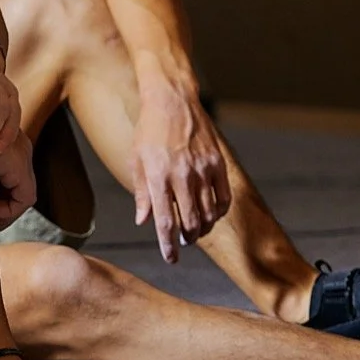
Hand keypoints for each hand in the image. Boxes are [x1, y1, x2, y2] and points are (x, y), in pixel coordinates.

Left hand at [129, 77, 230, 263]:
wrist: (172, 100)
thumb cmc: (149, 131)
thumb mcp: (135, 161)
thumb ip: (142, 194)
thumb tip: (143, 221)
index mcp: (158, 177)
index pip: (164, 222)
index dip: (168, 245)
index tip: (170, 259)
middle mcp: (182, 176)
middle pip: (190, 222)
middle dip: (187, 238)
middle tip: (183, 242)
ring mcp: (203, 169)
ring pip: (208, 213)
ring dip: (202, 227)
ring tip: (195, 231)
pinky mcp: (217, 163)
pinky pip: (223, 197)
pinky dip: (218, 212)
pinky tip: (211, 215)